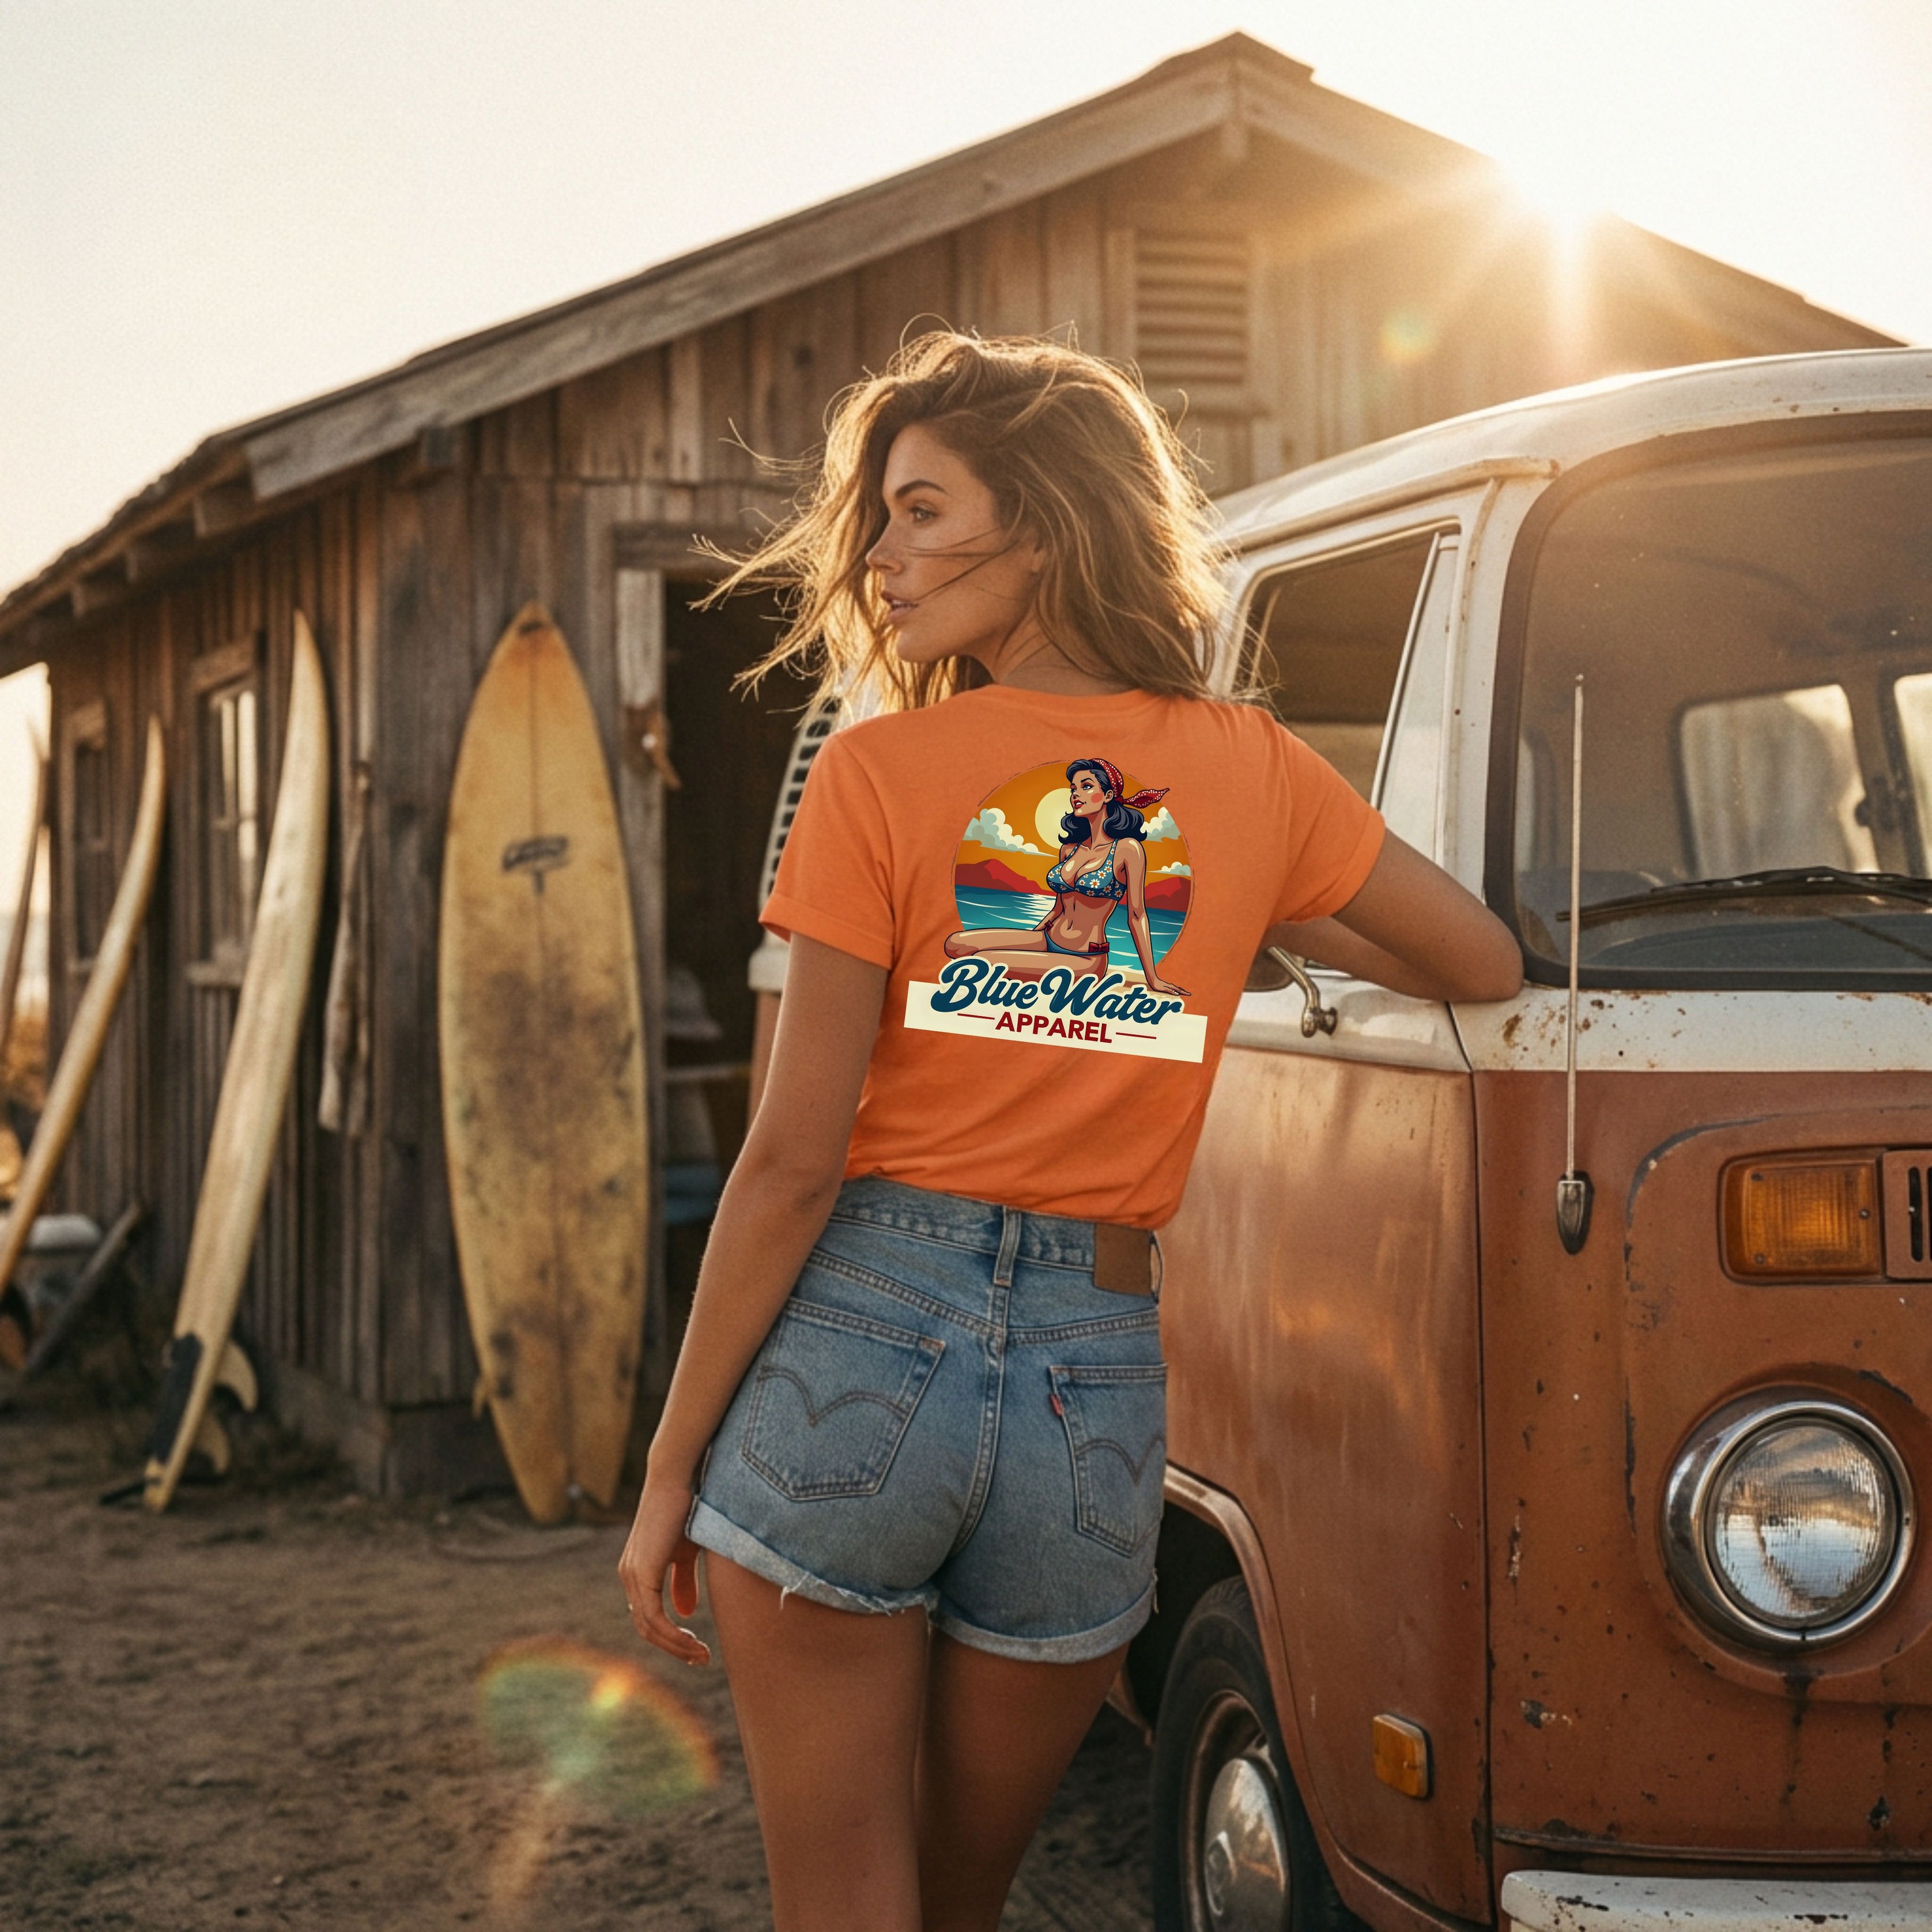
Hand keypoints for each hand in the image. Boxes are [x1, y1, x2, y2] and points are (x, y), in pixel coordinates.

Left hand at [617, 1474, 710, 1664]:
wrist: (677, 1479)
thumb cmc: (685, 1510)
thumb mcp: (686, 1553)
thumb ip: (683, 1581)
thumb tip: (685, 1613)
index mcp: (637, 1572)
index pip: (648, 1617)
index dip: (670, 1638)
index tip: (696, 1649)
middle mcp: (629, 1577)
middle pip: (646, 1629)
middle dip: (674, 1648)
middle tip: (701, 1659)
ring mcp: (632, 1576)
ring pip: (649, 1628)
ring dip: (677, 1646)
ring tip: (702, 1655)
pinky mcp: (642, 1573)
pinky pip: (654, 1617)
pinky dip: (674, 1635)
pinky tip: (693, 1639)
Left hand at [1145, 975, 1187, 997]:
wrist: (1152, 979)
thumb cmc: (1157, 985)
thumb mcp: (1163, 988)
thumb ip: (1170, 991)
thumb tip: (1177, 993)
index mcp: (1171, 987)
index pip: (1179, 991)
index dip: (1184, 993)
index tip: (1189, 994)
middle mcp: (1171, 986)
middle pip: (1179, 989)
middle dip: (1184, 992)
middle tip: (1189, 994)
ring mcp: (1169, 985)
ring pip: (1176, 989)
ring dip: (1180, 991)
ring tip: (1184, 992)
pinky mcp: (1166, 986)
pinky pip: (1173, 988)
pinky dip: (1176, 990)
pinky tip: (1175, 990)